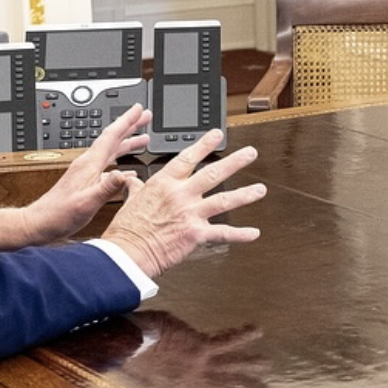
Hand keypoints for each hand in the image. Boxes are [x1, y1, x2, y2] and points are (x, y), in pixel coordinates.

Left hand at [0, 105, 152, 250]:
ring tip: (143, 139)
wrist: (39, 223)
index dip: (127, 120)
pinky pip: (108, 167)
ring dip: (127, 143)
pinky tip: (129, 171)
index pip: (111, 136)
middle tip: (145, 117)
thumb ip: (106, 188)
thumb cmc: (59, 214)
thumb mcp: (86, 202)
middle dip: (130, 126)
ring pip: (111, 152)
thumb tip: (124, 173)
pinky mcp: (85, 182)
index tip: (139, 109)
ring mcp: (86, 172)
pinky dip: (121, 164)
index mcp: (89, 164)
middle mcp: (88, 164)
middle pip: (113, 139)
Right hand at [101, 130, 266, 278]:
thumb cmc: (127, 229)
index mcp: (164, 183)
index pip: (188, 158)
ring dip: (245, 194)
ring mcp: (190, 214)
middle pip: (213, 173)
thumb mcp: (130, 200)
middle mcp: (180, 195)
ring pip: (224, 200)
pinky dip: (241, 234)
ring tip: (260, 189)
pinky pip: (223, 233)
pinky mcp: (196, 234)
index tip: (217, 134)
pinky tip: (254, 233)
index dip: (204, 145)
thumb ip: (135, 187)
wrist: (127, 252)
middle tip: (250, 153)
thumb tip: (131, 180)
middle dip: (235, 162)